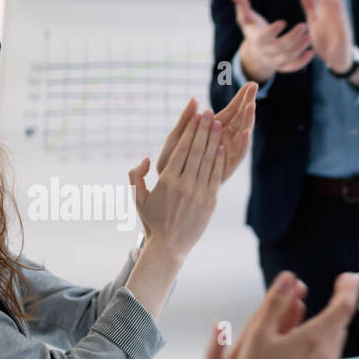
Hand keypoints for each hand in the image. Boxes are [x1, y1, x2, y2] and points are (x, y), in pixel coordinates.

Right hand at [128, 107, 223, 259]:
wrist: (170, 246)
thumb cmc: (152, 221)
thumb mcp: (138, 198)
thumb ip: (136, 176)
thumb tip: (145, 158)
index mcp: (166, 181)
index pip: (181, 150)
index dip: (190, 131)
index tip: (195, 116)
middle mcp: (184, 185)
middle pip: (196, 151)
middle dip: (204, 130)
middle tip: (210, 113)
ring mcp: (199, 193)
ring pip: (208, 161)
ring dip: (214, 141)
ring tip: (219, 124)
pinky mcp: (210, 202)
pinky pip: (216, 176)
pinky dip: (219, 161)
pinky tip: (222, 147)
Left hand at [157, 84, 256, 183]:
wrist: (169, 189)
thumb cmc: (170, 162)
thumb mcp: (176, 137)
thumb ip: (186, 120)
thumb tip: (194, 99)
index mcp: (212, 131)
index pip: (231, 111)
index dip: (241, 98)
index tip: (250, 84)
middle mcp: (223, 141)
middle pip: (240, 119)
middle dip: (247, 103)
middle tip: (255, 88)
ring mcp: (226, 154)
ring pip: (241, 134)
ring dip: (247, 120)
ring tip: (251, 107)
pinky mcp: (226, 168)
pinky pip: (237, 155)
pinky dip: (241, 144)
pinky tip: (244, 132)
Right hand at [221, 270, 358, 358]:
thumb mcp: (258, 334)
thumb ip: (275, 302)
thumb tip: (289, 277)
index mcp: (313, 338)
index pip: (344, 306)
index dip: (349, 288)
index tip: (350, 276)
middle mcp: (324, 353)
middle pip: (343, 320)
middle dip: (345, 299)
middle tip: (345, 284)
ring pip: (337, 337)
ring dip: (337, 319)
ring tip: (335, 306)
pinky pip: (330, 353)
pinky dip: (329, 336)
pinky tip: (321, 336)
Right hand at [232, 0, 312, 84]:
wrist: (255, 52)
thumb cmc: (253, 30)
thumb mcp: (246, 18)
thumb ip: (242, 7)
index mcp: (257, 41)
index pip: (264, 38)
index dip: (273, 31)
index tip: (283, 21)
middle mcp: (265, 53)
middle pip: (279, 48)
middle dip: (292, 38)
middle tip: (304, 26)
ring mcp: (274, 62)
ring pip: (287, 58)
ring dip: (299, 49)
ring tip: (309, 37)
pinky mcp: (283, 67)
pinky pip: (293, 67)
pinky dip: (302, 62)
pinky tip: (311, 52)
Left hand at [299, 0, 353, 73]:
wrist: (336, 61)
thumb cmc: (327, 41)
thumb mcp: (314, 22)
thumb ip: (310, 6)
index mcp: (325, 12)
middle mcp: (333, 15)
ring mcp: (339, 24)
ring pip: (336, 7)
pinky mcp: (343, 34)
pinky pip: (342, 21)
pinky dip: (339, 11)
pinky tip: (337, 2)